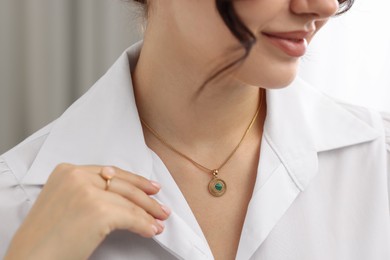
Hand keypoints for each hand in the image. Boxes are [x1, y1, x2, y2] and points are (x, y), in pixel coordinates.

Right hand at [4, 164, 170, 259]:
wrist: (29, 259)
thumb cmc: (45, 238)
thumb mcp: (63, 202)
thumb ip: (87, 190)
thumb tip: (119, 194)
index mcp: (67, 171)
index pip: (110, 172)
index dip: (133, 180)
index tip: (148, 186)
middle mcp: (76, 176)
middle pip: (122, 184)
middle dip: (145, 196)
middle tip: (159, 204)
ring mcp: (87, 192)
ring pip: (129, 201)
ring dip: (148, 212)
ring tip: (159, 220)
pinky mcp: (98, 211)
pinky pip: (130, 217)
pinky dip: (144, 224)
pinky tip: (151, 230)